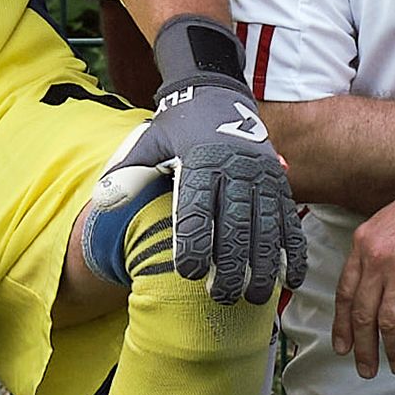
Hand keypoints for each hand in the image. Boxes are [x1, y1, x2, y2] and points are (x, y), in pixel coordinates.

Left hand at [110, 16, 304, 308]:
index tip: (186, 273)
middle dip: (230, 264)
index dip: (192, 242)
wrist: (218, 97)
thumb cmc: (176, 129)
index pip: (196, 208)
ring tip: (255, 298)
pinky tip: (290, 279)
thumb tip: (101, 200)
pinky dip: (292, 251)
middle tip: (220, 296)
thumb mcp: (148, 142)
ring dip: (263, 265)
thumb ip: (128, 172)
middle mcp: (235, 169)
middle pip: (234, 224)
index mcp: (200, 161)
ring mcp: (262, 177)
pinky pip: (289, 220)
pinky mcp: (280, 184)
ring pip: (266, 227)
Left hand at [332, 148, 394, 376]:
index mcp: (362, 246)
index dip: (342, 325)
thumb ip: (372, 254)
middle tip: (365, 369)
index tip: (342, 347)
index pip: (344, 294)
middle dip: (362, 347)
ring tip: (392, 367)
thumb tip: (367, 285)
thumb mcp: (384, 224)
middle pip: (363, 314)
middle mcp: (378, 260)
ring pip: (388, 321)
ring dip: (389, 350)